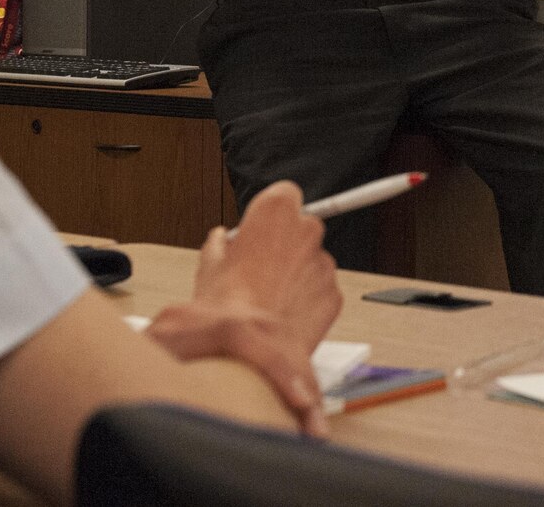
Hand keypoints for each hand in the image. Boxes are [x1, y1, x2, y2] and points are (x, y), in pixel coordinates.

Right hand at [144, 182, 340, 435]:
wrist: (248, 349)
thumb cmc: (226, 304)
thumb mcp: (209, 263)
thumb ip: (221, 243)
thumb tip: (221, 241)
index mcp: (276, 210)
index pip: (285, 194)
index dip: (272, 214)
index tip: (263, 229)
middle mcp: (307, 229)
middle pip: (302, 227)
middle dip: (287, 244)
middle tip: (262, 269)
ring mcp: (324, 262)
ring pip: (313, 261)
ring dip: (298, 274)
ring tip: (270, 299)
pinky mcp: (335, 293)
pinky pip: (321, 290)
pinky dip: (308, 300)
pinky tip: (283, 316)